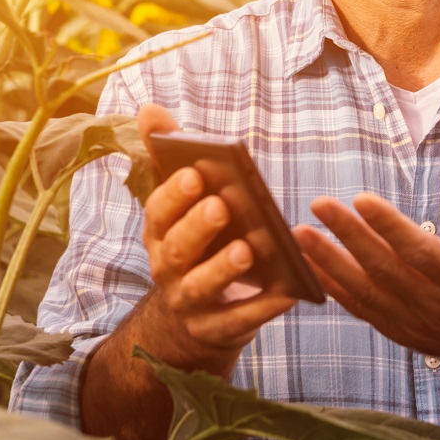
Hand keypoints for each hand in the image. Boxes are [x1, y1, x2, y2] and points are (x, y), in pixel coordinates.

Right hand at [131, 103, 297, 376]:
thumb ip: (167, 157)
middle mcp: (167, 269)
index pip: (158, 214)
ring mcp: (191, 303)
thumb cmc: (195, 244)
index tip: (195, 174)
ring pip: (202, 286)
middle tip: (223, 206)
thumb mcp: (180, 205)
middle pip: (176, 250)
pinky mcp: (218, 330)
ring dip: (224, 269)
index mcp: (160, 234)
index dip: (174, 196)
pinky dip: (263, 307)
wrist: (191, 321)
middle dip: (198, 228)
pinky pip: (240, 320)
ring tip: (250, 248)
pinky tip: (290, 290)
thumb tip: (149, 108)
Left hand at [299, 166, 439, 384]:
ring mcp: (418, 323)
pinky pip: (363, 311)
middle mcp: (439, 306)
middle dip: (347, 235)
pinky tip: (312, 269)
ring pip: (366, 293)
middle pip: (384, 269)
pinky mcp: (405, 334)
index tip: (360, 199)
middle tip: (319, 205)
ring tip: (300, 237)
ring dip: (330, 263)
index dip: (389, 226)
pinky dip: (335, 290)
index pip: (421, 251)